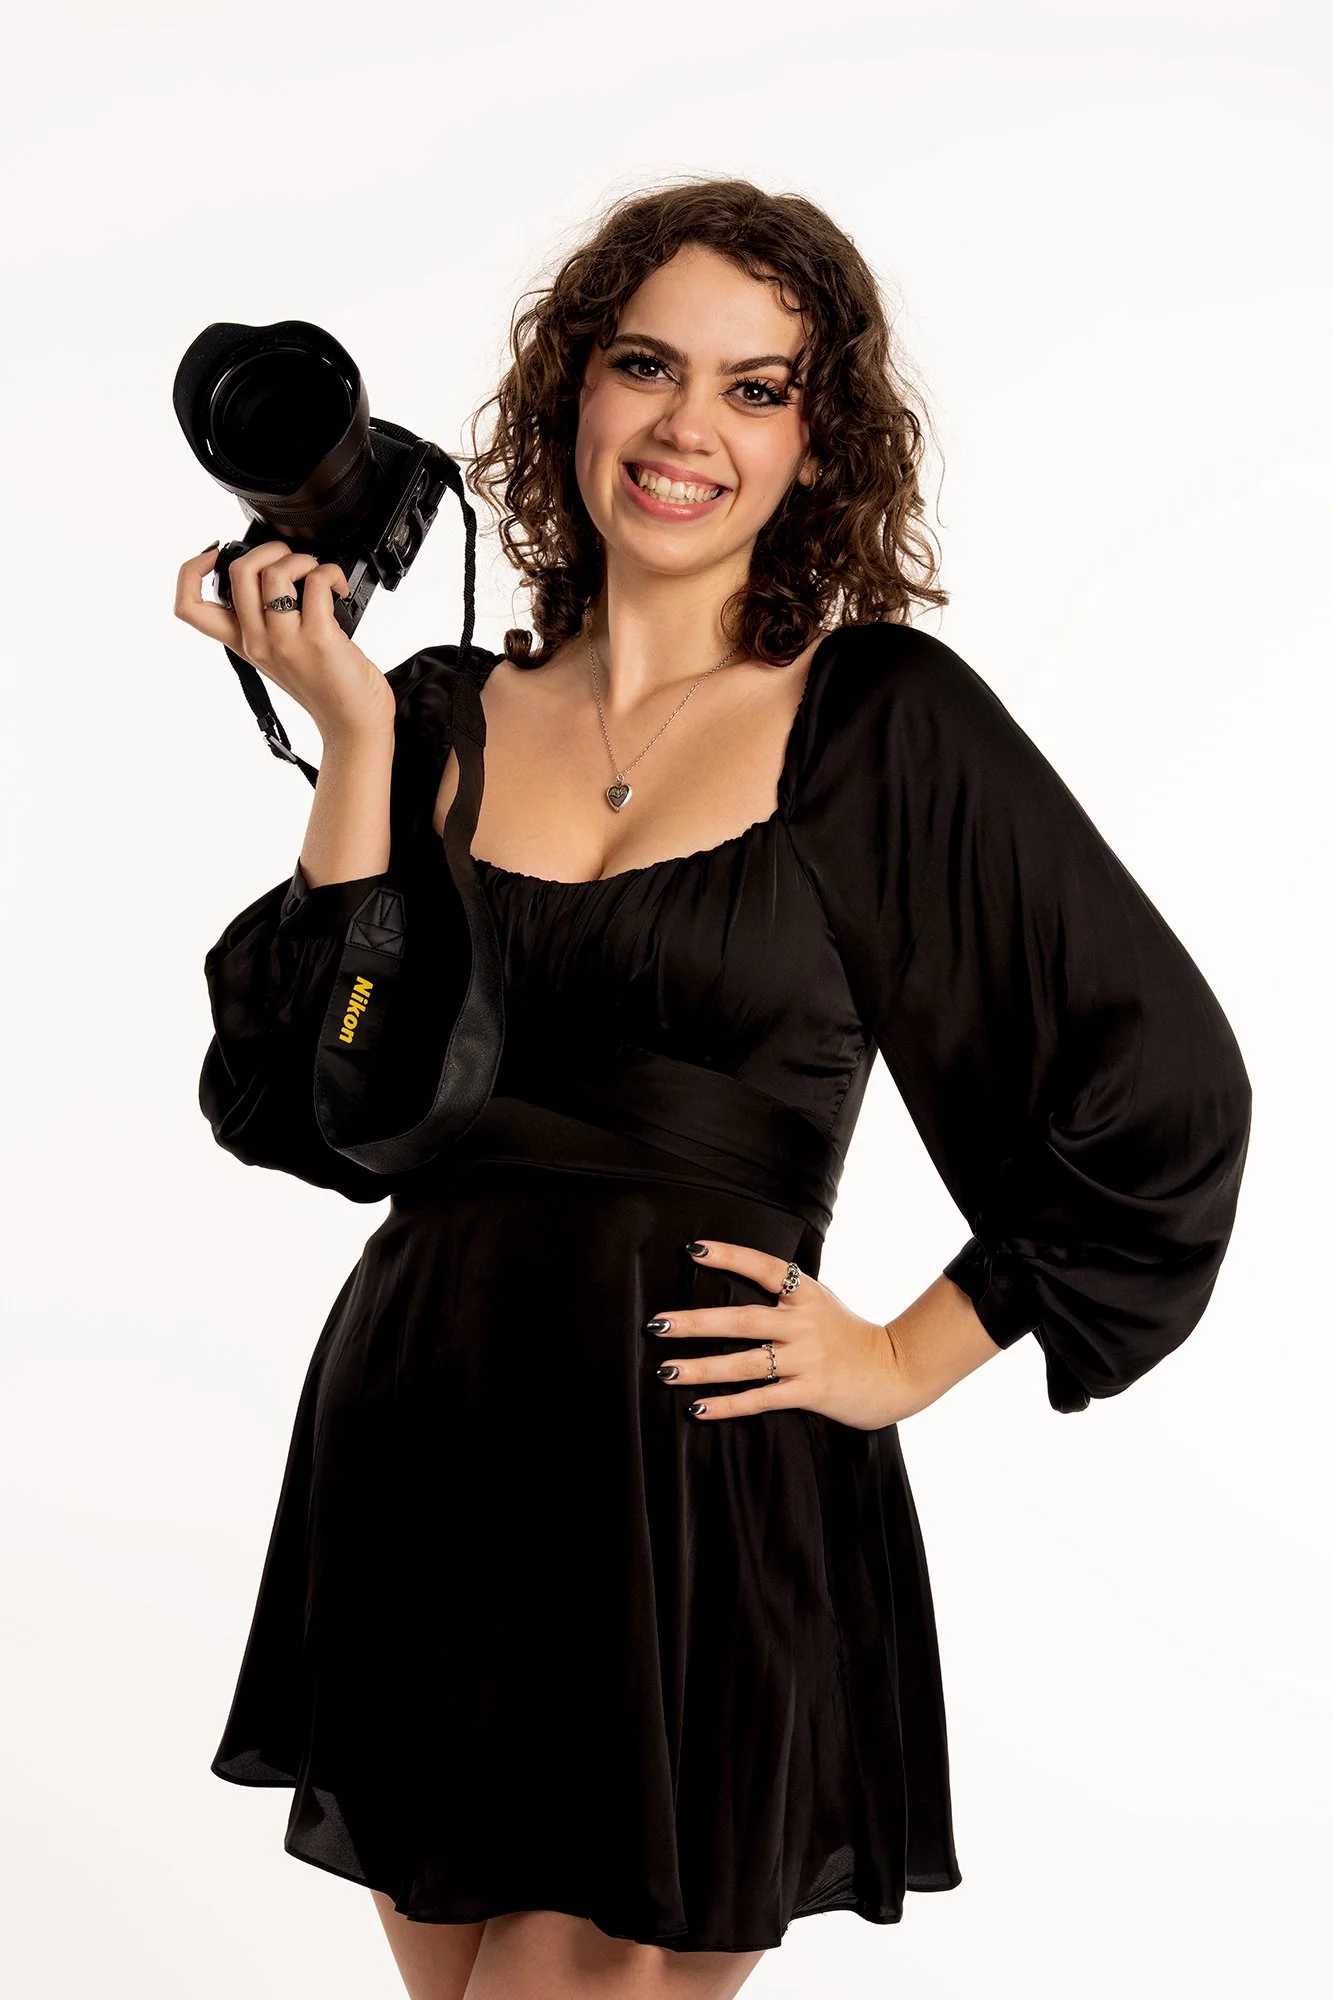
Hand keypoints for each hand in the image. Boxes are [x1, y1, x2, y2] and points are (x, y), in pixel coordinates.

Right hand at [173, 539, 395, 742]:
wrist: (353, 723)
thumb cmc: (326, 688)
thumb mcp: (280, 656)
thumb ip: (267, 623)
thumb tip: (275, 576)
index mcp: (243, 643)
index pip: (188, 607)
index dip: (190, 571)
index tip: (215, 555)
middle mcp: (257, 642)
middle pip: (237, 573)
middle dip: (265, 549)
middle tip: (288, 559)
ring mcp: (285, 641)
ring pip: (274, 573)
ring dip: (301, 560)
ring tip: (317, 574)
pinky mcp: (318, 639)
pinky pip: (316, 583)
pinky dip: (329, 573)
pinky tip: (339, 587)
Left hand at [648, 1238, 918, 1431]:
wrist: (897, 1372)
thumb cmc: (851, 1336)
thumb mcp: (822, 1302)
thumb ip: (787, 1293)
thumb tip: (742, 1274)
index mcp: (806, 1294)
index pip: (764, 1267)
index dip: (729, 1256)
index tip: (693, 1250)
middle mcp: (804, 1323)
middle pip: (742, 1320)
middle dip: (696, 1322)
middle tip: (657, 1324)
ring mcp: (807, 1359)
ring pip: (745, 1364)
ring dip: (702, 1368)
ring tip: (666, 1370)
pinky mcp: (810, 1392)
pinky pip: (761, 1399)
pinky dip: (727, 1405)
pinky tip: (698, 1408)